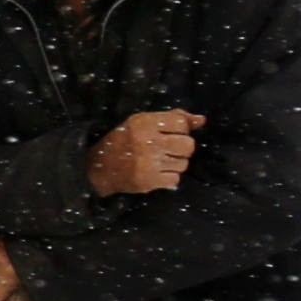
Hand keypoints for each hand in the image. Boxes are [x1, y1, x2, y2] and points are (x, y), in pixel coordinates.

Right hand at [89, 108, 205, 196]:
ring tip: (160, 162)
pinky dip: (169, 178)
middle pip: (188, 145)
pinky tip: (157, 173)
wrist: (99, 168)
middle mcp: (147, 141)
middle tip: (169, 150)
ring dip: (175, 164)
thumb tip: (202, 120)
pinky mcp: (149, 181)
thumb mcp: (143, 122)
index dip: (181, 130)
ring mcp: (148, 163)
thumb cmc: (123, 141)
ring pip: (183, 164)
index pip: (181, 123)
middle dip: (182, 148)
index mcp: (144, 123)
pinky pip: (175, 179)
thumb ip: (173, 119)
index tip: (170, 134)